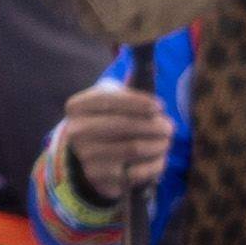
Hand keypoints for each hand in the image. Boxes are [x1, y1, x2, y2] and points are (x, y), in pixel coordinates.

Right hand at [51, 72, 175, 209]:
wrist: (93, 158)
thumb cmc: (110, 120)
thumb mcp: (113, 99)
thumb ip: (131, 84)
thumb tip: (150, 66)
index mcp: (77, 106)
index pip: (111, 100)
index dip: (139, 102)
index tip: (160, 106)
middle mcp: (75, 131)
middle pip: (125, 125)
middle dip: (154, 125)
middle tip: (170, 127)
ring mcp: (85, 157)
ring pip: (133, 148)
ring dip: (158, 144)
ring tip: (167, 141)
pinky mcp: (99, 178)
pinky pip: (136, 172)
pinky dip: (153, 165)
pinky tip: (159, 158)